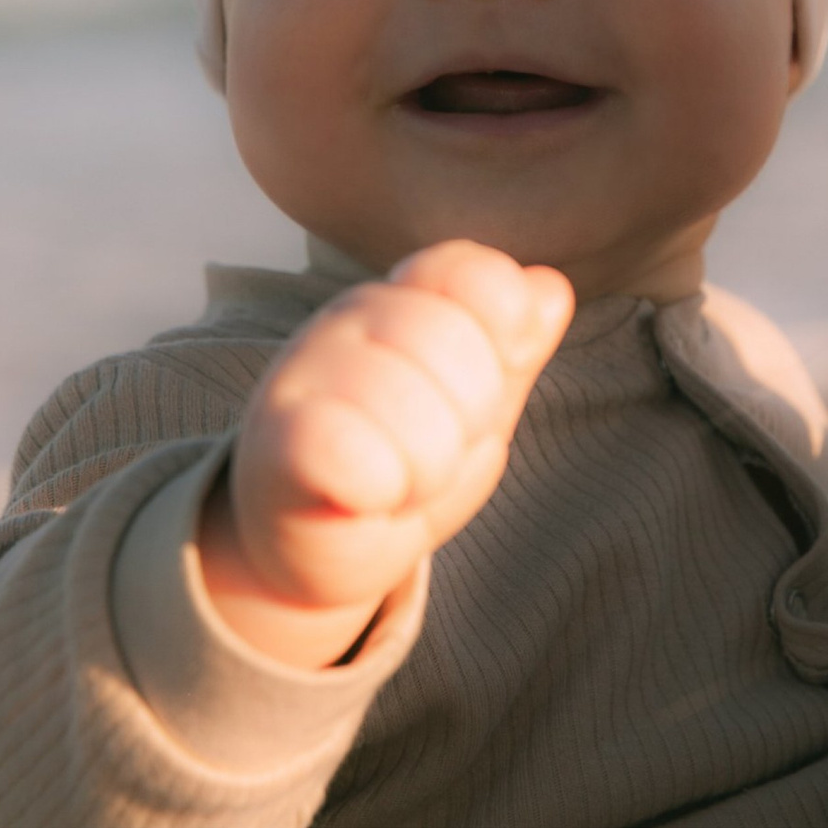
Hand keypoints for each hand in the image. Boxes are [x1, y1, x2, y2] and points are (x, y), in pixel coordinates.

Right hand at [198, 240, 573, 666]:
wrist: (309, 547)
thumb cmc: (399, 466)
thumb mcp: (474, 407)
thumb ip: (515, 346)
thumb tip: (550, 289)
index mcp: (407, 297)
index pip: (486, 280)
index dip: (503, 348)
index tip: (476, 398)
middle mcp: (351, 318)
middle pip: (463, 352)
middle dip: (469, 425)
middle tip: (429, 453)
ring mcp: (305, 373)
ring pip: (422, 418)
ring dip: (427, 473)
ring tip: (395, 481)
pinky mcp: (276, 444)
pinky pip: (357, 457)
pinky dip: (379, 490)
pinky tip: (362, 498)